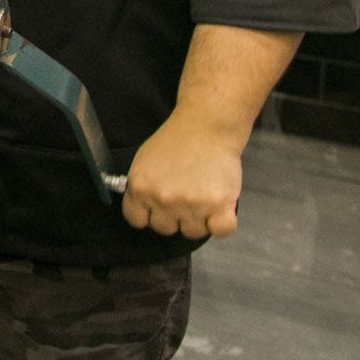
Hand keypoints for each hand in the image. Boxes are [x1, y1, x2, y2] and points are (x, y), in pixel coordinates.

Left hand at [120, 115, 244, 238]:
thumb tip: (142, 209)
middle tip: (184, 198)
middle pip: (165, 229)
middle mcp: (164, 200)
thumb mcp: (143, 162)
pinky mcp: (219, 205)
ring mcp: (192, 204)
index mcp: (140, 188)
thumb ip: (140, 188)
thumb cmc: (175, 141)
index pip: (137, 220)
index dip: (148, 215)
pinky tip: (219, 210)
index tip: (156, 209)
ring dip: (199, 220)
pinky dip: (222, 224)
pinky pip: (221, 231)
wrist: (206, 127)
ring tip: (202, 198)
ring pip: (193, 232)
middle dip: (174, 217)